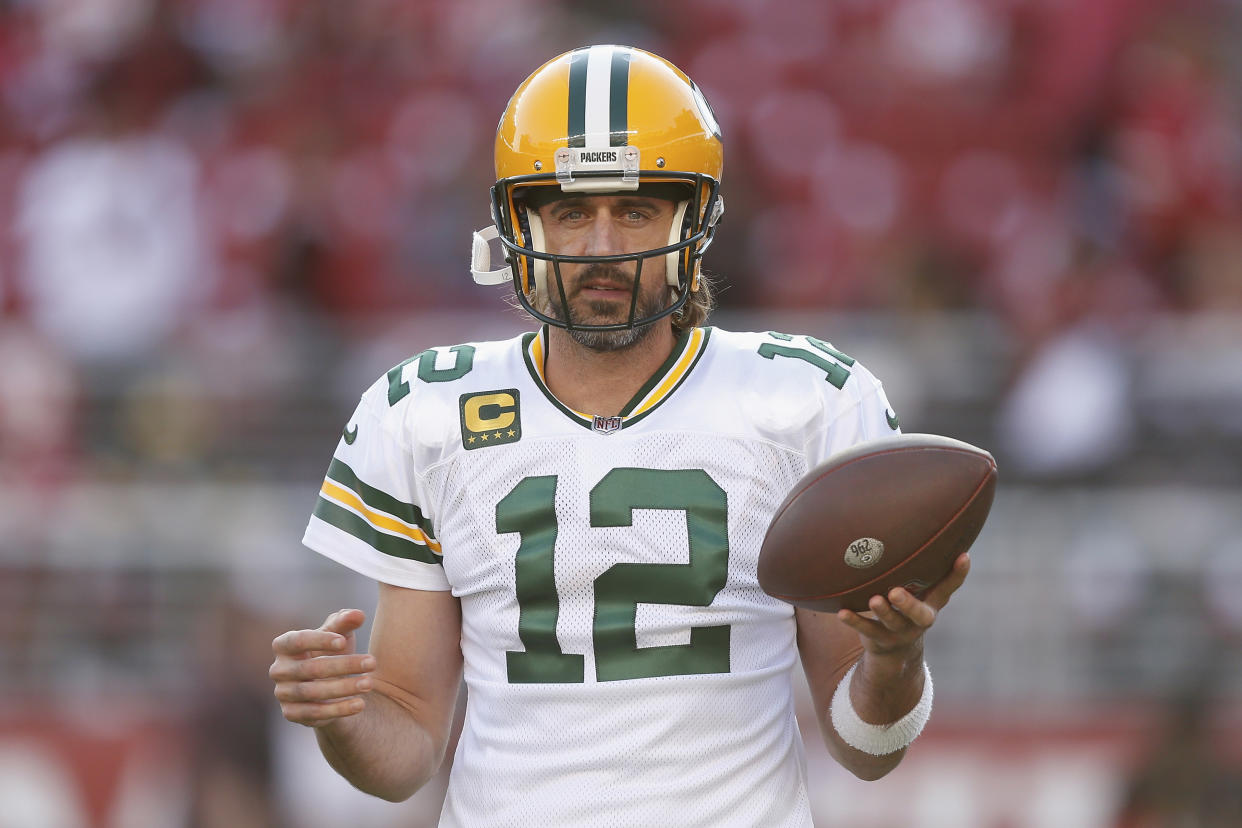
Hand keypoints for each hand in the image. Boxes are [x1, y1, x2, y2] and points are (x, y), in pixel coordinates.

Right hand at [270, 609, 376, 726]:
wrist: (327, 686)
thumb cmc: (331, 652)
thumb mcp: (339, 636)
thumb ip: (345, 622)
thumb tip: (357, 614)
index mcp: (284, 645)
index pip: (298, 641)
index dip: (319, 640)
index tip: (343, 642)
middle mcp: (279, 669)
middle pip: (311, 668)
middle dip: (344, 665)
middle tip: (372, 662)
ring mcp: (283, 693)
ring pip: (313, 692)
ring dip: (344, 688)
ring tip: (369, 683)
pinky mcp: (291, 714)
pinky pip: (314, 713)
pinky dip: (338, 709)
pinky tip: (360, 704)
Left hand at [836, 552, 970, 658]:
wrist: (894, 650)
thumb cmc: (904, 604)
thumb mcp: (915, 587)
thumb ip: (913, 563)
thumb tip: (902, 517)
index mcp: (932, 602)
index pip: (948, 588)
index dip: (958, 573)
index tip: (964, 555)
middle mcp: (920, 619)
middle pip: (920, 614)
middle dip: (910, 604)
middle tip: (896, 591)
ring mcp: (901, 632)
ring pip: (893, 623)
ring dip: (883, 611)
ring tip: (874, 599)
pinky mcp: (881, 641)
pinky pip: (867, 630)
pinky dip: (854, 621)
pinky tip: (841, 612)